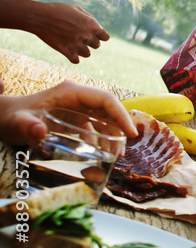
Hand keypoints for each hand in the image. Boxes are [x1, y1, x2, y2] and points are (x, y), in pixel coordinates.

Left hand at [0, 80, 136, 143]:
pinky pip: (93, 127)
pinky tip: (99, 153)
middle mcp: (78, 98)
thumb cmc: (12, 116)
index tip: (130, 133)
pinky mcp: (74, 118)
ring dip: (111, 136)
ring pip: (103, 119)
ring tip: (114, 155)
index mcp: (72, 92)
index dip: (120, 114)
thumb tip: (38, 132)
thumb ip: (27, 126)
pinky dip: (99, 140)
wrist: (5, 118)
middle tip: (122, 151)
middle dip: (119, 128)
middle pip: (108, 110)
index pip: (105, 100)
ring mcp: (77, 108)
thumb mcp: (18, 121)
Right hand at [6, 0, 109, 62]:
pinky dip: (73, 57)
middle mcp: (87, 37)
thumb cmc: (60, 10)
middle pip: (96, 45)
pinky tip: (69, 51)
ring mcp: (77, 46)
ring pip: (87, 54)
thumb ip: (90, 20)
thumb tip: (96, 28)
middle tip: (79, 36)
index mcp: (93, 26)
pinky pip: (76, 61)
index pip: (105, 37)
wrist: (41, 17)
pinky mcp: (66, 52)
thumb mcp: (79, 10)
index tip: (93, 34)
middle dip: (90, 41)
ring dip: (82, 50)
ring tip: (73, 43)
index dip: (100, 35)